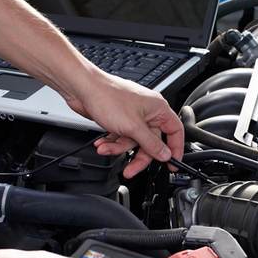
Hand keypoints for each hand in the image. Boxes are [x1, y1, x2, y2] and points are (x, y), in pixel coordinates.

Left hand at [65, 71, 183, 177]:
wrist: (82, 89)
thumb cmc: (107, 97)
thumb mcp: (133, 127)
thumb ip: (151, 144)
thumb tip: (165, 154)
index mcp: (158, 109)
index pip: (175, 132)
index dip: (175, 149)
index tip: (171, 163)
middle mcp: (148, 112)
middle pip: (152, 142)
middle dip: (139, 156)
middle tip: (131, 169)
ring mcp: (133, 116)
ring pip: (134, 142)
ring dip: (119, 148)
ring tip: (107, 149)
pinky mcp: (120, 119)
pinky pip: (122, 137)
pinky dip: (112, 142)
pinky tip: (103, 143)